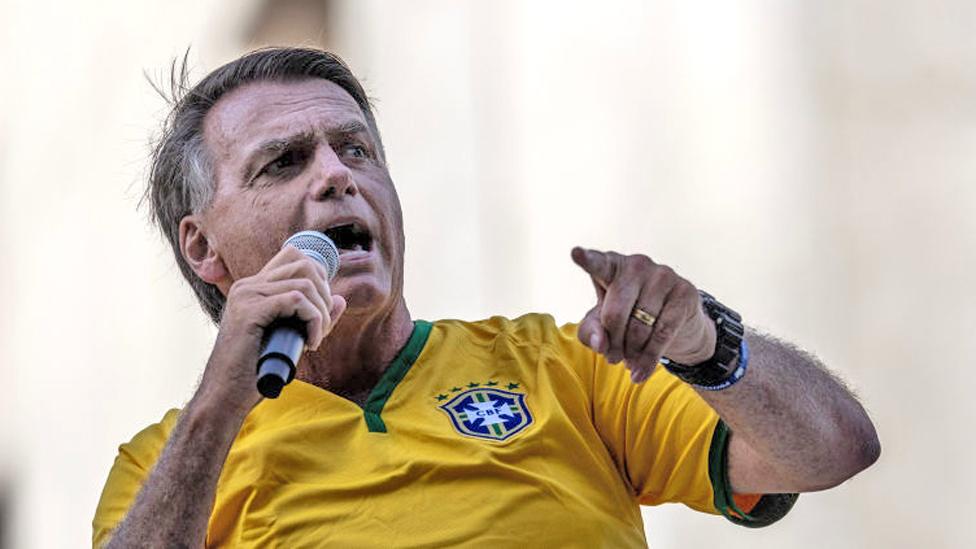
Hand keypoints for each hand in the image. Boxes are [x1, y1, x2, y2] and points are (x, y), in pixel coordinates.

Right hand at [194, 246, 346, 415]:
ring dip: (321, 313)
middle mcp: (248, 285)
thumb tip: (340, 299)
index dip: (319, 277)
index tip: (320, 310)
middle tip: (320, 329)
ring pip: (305, 284)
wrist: (225, 395)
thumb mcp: (289, 337)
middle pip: (305, 265)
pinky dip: (313, 321)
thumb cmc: (255, 370)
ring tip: (315, 339)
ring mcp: (246, 295)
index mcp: (254, 287)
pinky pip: (297, 300)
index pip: (294, 256)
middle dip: (324, 296)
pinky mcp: (250, 311)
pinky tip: (310, 343)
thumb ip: (313, 316)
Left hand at [571, 247, 715, 382]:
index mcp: (612, 266)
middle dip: (612, 343)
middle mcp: (638, 265)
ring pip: (639, 327)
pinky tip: (640, 374)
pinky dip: (648, 360)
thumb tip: (601, 344)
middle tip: (612, 358)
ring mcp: (663, 275)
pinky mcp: (685, 293)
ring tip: (628, 361)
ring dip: (630, 354)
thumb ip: (591, 332)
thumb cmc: (628, 319)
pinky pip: (662, 334)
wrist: (675, 325)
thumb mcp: (601, 325)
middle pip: (614, 314)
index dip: (587, 259)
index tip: (575, 253)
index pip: (598, 264)